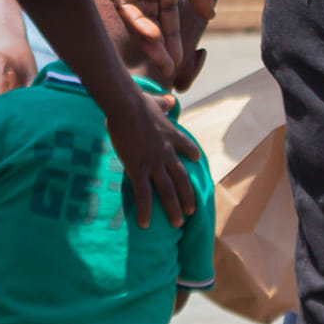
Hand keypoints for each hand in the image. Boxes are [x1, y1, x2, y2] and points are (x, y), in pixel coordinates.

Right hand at [106, 85, 199, 230]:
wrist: (127, 106)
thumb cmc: (137, 102)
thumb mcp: (154, 101)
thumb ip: (164, 103)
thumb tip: (171, 99)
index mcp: (172, 135)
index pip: (187, 147)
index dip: (192, 154)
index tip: (196, 160)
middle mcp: (167, 153)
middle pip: (182, 179)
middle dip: (188, 197)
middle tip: (192, 211)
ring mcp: (154, 163)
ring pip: (168, 191)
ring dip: (174, 209)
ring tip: (178, 223)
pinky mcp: (138, 169)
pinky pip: (144, 195)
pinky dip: (145, 211)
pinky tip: (145, 224)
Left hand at [112, 0, 215, 78]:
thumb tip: (208, 14)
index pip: (169, 15)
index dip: (175, 37)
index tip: (181, 59)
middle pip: (153, 21)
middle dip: (161, 46)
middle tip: (169, 70)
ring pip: (139, 16)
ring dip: (149, 39)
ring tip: (162, 60)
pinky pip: (127, 1)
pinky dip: (139, 19)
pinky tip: (153, 34)